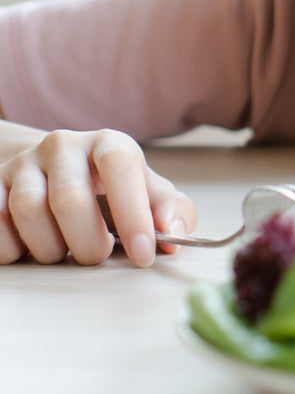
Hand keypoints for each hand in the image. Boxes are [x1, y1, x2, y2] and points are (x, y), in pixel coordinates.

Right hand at [0, 129, 196, 266]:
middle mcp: (64, 145)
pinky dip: (14, 248)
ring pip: (27, 212)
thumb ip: (172, 210)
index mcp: (109, 143)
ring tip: (64, 251)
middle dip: (88, 243)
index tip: (143, 254)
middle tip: (97, 256)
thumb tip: (174, 232)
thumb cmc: (114, 190)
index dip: (133, 213)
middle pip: (70, 199)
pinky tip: (32, 247)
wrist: (58, 173)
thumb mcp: (149, 194)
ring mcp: (23, 163)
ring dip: (50, 248)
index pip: (121, 166)